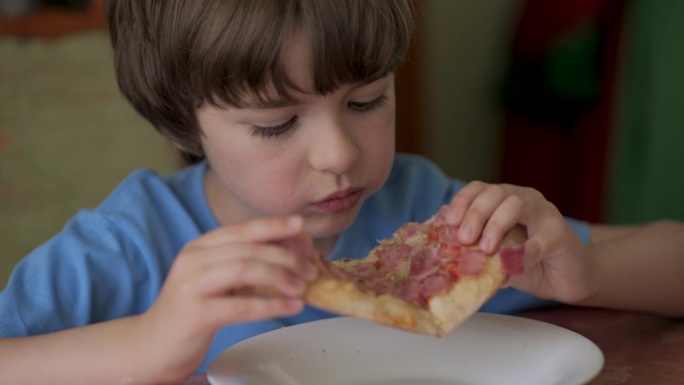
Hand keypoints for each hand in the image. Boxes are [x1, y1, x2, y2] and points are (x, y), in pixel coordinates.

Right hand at [135, 216, 317, 381]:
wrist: (151, 346)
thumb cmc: (193, 311)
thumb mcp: (218, 281)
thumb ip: (247, 265)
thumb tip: (294, 255)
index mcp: (201, 246)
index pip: (242, 228)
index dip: (274, 226)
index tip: (302, 226)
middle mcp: (193, 259)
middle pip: (249, 248)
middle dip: (286, 256)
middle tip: (311, 268)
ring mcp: (191, 285)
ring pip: (245, 269)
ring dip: (280, 276)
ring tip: (303, 286)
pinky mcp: (194, 313)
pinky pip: (241, 306)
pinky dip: (271, 305)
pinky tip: (292, 307)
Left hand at [445, 181, 597, 303]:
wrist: (567, 278)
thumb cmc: (528, 264)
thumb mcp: (496, 255)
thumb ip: (476, 252)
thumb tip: (449, 258)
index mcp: (504, 201)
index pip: (479, 189)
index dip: (462, 201)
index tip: (450, 222)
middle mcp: (524, 199)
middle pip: (495, 193)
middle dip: (475, 214)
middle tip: (465, 238)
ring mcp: (544, 213)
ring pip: (516, 204)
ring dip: (496, 225)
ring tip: (486, 249)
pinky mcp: (561, 234)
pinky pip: (540, 239)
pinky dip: (523, 252)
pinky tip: (511, 264)